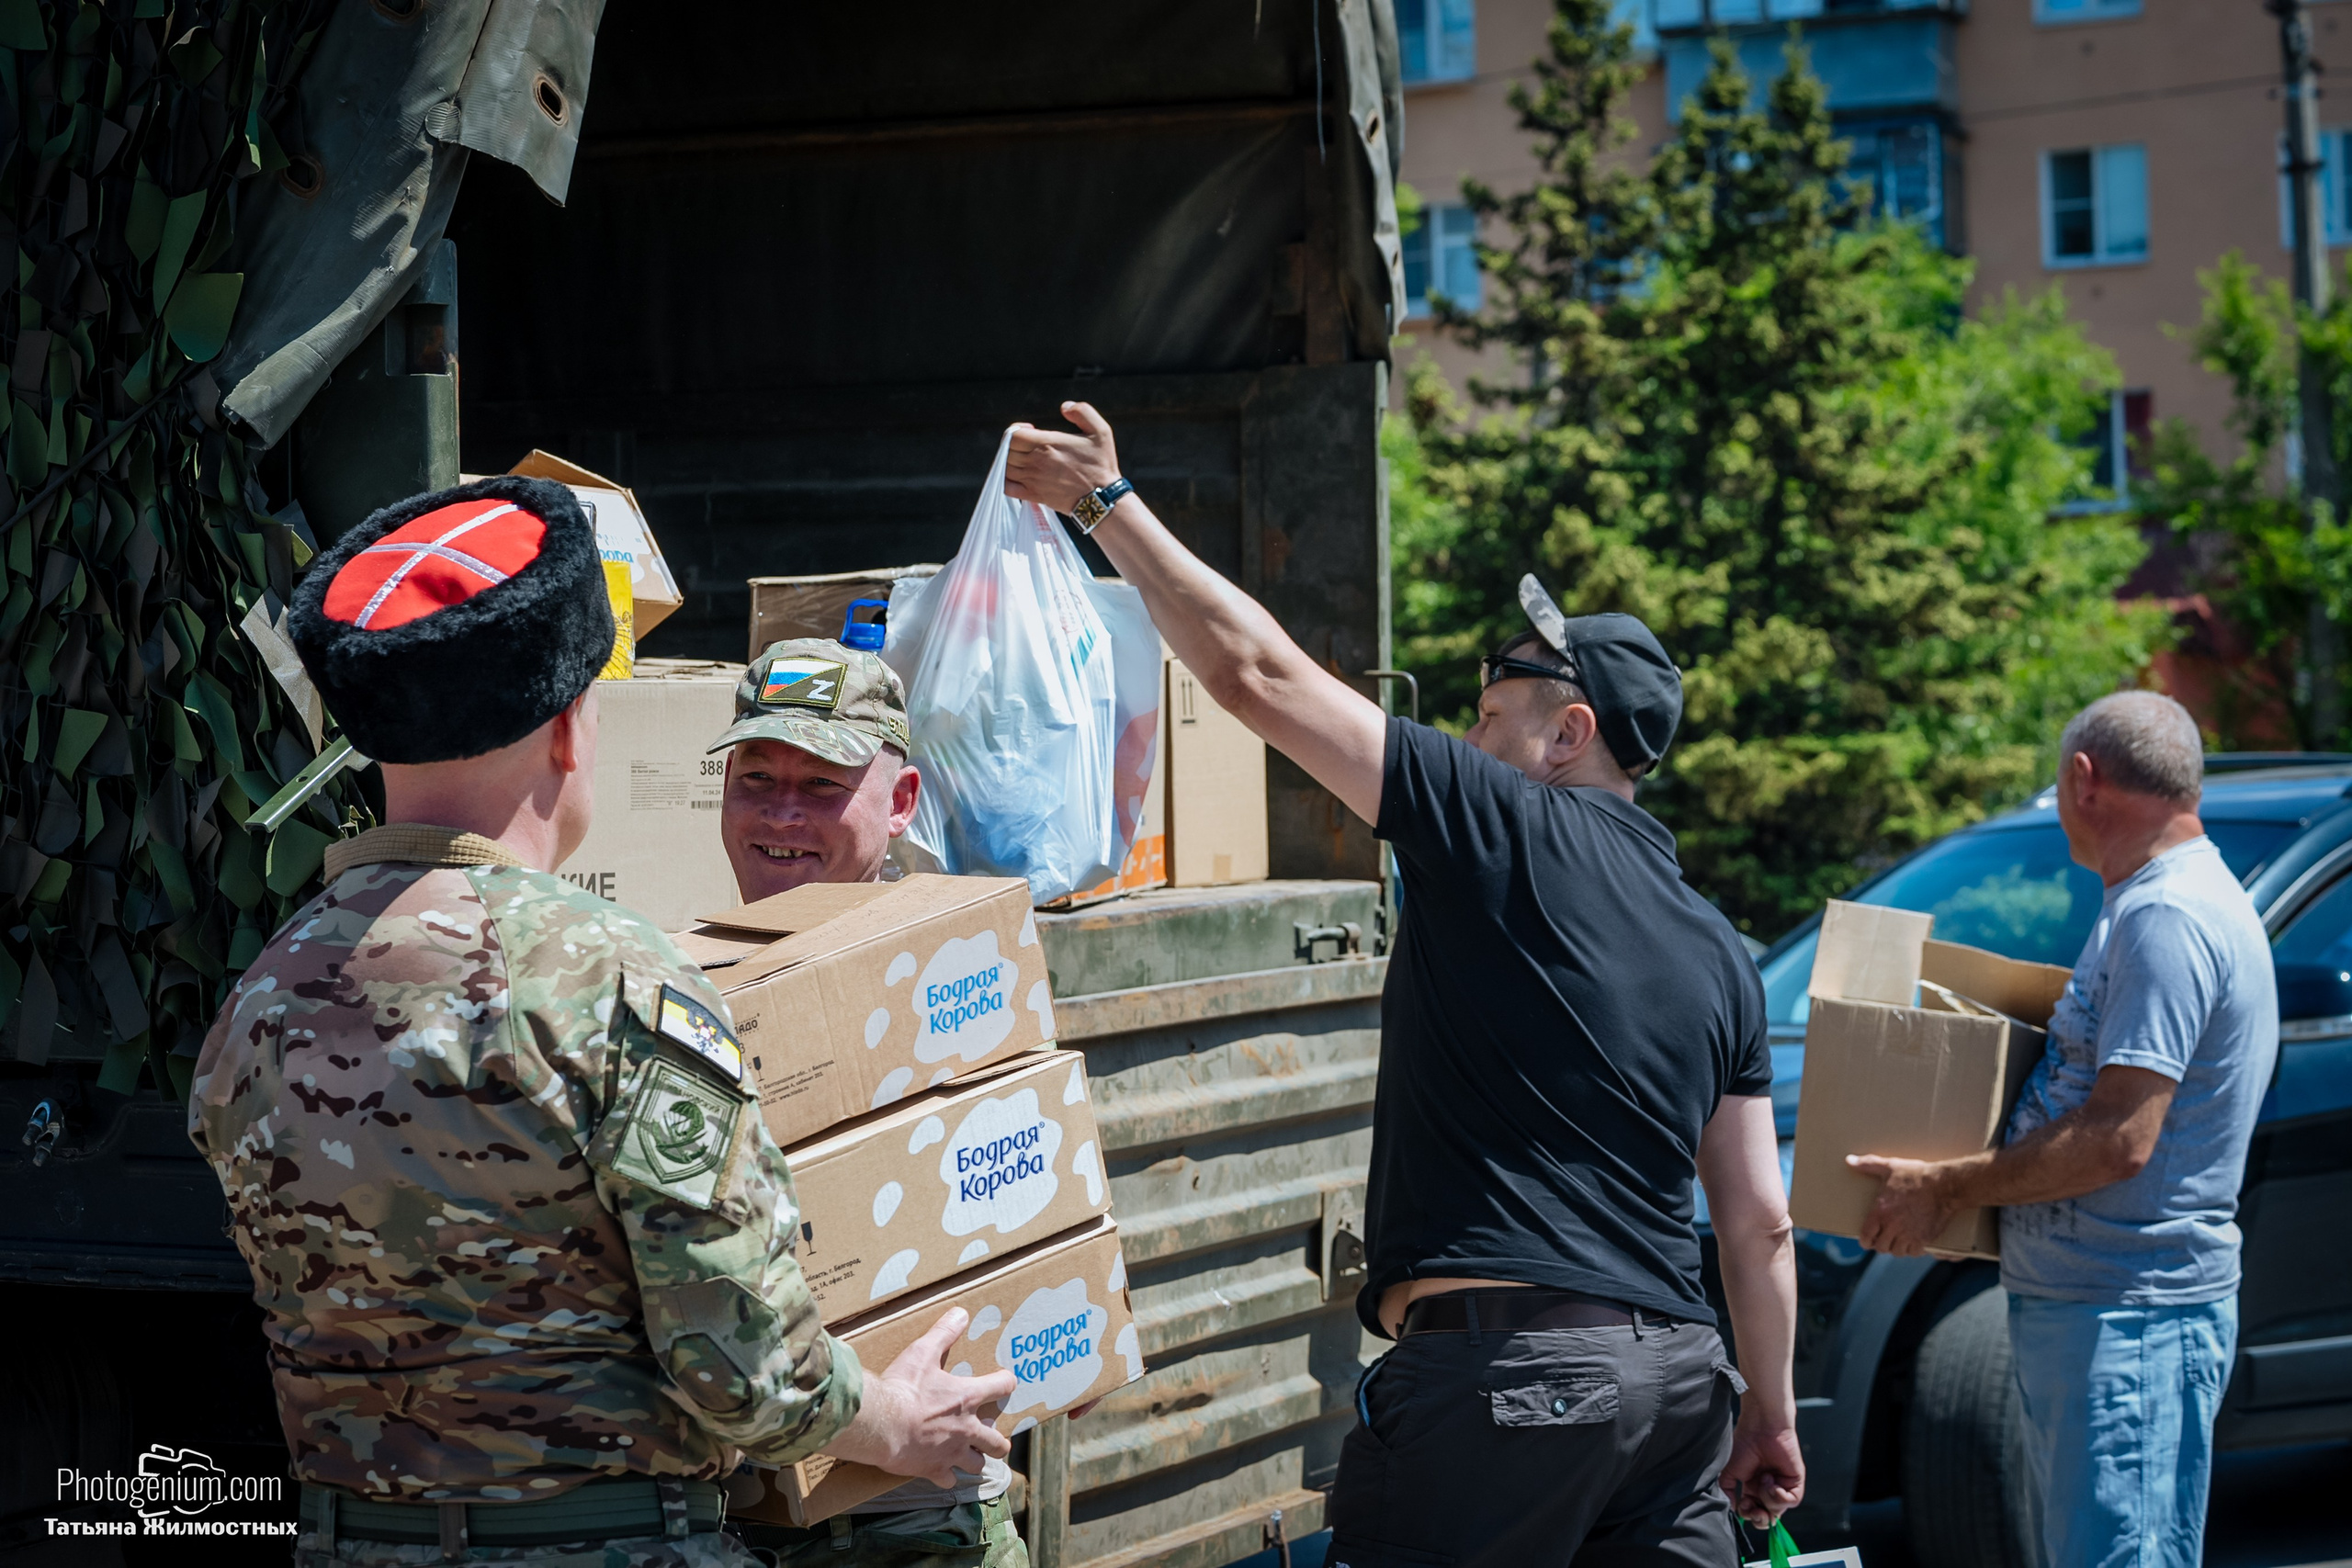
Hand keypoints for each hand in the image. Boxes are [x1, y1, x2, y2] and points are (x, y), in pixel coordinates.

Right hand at [823, 1308, 1017, 1486]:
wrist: (882, 1424)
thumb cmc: (903, 1388)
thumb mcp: (923, 1353)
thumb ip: (944, 1333)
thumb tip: (961, 1312)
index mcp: (967, 1398)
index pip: (1002, 1387)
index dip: (1006, 1382)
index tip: (1006, 1381)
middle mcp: (966, 1429)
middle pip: (996, 1441)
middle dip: (998, 1440)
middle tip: (994, 1436)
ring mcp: (951, 1453)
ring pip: (977, 1465)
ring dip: (975, 1459)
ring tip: (971, 1456)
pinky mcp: (933, 1470)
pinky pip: (948, 1481)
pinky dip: (947, 1478)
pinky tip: (943, 1474)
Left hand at [1006, 402, 1121, 514]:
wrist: (1101, 497)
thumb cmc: (1101, 464)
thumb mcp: (1100, 431)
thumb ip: (1083, 412)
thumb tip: (1065, 407)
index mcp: (1047, 443)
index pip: (1014, 434)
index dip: (1017, 429)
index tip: (1030, 431)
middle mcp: (1036, 461)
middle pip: (1008, 450)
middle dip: (1014, 444)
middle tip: (1028, 444)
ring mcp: (1032, 479)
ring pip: (1005, 467)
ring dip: (1010, 460)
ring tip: (1023, 458)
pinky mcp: (1033, 495)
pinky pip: (1007, 487)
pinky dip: (1006, 480)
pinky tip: (1017, 475)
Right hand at [1718, 1408, 1804, 1527]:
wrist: (1759, 1428)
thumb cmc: (1743, 1444)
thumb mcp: (1728, 1472)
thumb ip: (1727, 1493)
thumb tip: (1733, 1510)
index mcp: (1752, 1488)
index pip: (1753, 1512)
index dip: (1748, 1515)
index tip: (1742, 1506)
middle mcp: (1768, 1489)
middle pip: (1768, 1518)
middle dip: (1760, 1519)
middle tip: (1755, 1510)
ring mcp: (1783, 1486)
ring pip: (1779, 1511)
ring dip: (1768, 1500)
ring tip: (1763, 1480)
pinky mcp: (1795, 1482)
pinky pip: (1791, 1501)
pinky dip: (1780, 1496)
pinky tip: (1771, 1480)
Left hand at [1847, 1153, 1957, 1255]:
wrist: (1945, 1186)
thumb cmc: (1917, 1175)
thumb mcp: (1891, 1166)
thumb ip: (1868, 1164)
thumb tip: (1849, 1160)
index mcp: (1881, 1211)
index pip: (1866, 1236)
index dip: (1865, 1240)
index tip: (1867, 1240)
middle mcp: (1893, 1226)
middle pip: (1881, 1247)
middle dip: (1880, 1244)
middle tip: (1883, 1239)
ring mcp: (1909, 1234)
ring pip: (1897, 1252)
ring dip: (1896, 1248)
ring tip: (1897, 1241)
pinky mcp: (1925, 1239)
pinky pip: (1914, 1253)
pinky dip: (1912, 1250)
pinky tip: (1912, 1243)